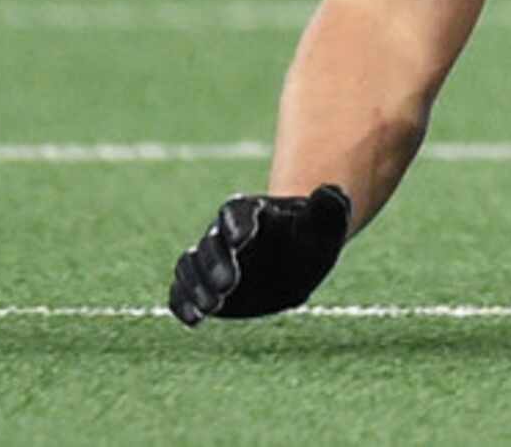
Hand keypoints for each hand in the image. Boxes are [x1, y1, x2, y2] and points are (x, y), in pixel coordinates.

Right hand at [168, 184, 351, 326]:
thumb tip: (330, 190)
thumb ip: (330, 208)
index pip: (237, 211)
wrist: (299, 255)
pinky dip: (182, 303)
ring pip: (190, 265)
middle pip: (211, 243)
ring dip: (196, 285)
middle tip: (229, 285)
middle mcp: (224, 233)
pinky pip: (181, 291)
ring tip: (212, 307)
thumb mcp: (328, 223)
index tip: (241, 240)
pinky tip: (194, 320)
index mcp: (252, 211)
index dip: (237, 224)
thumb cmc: (313, 235)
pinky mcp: (203, 285)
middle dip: (216, 263)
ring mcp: (211, 259)